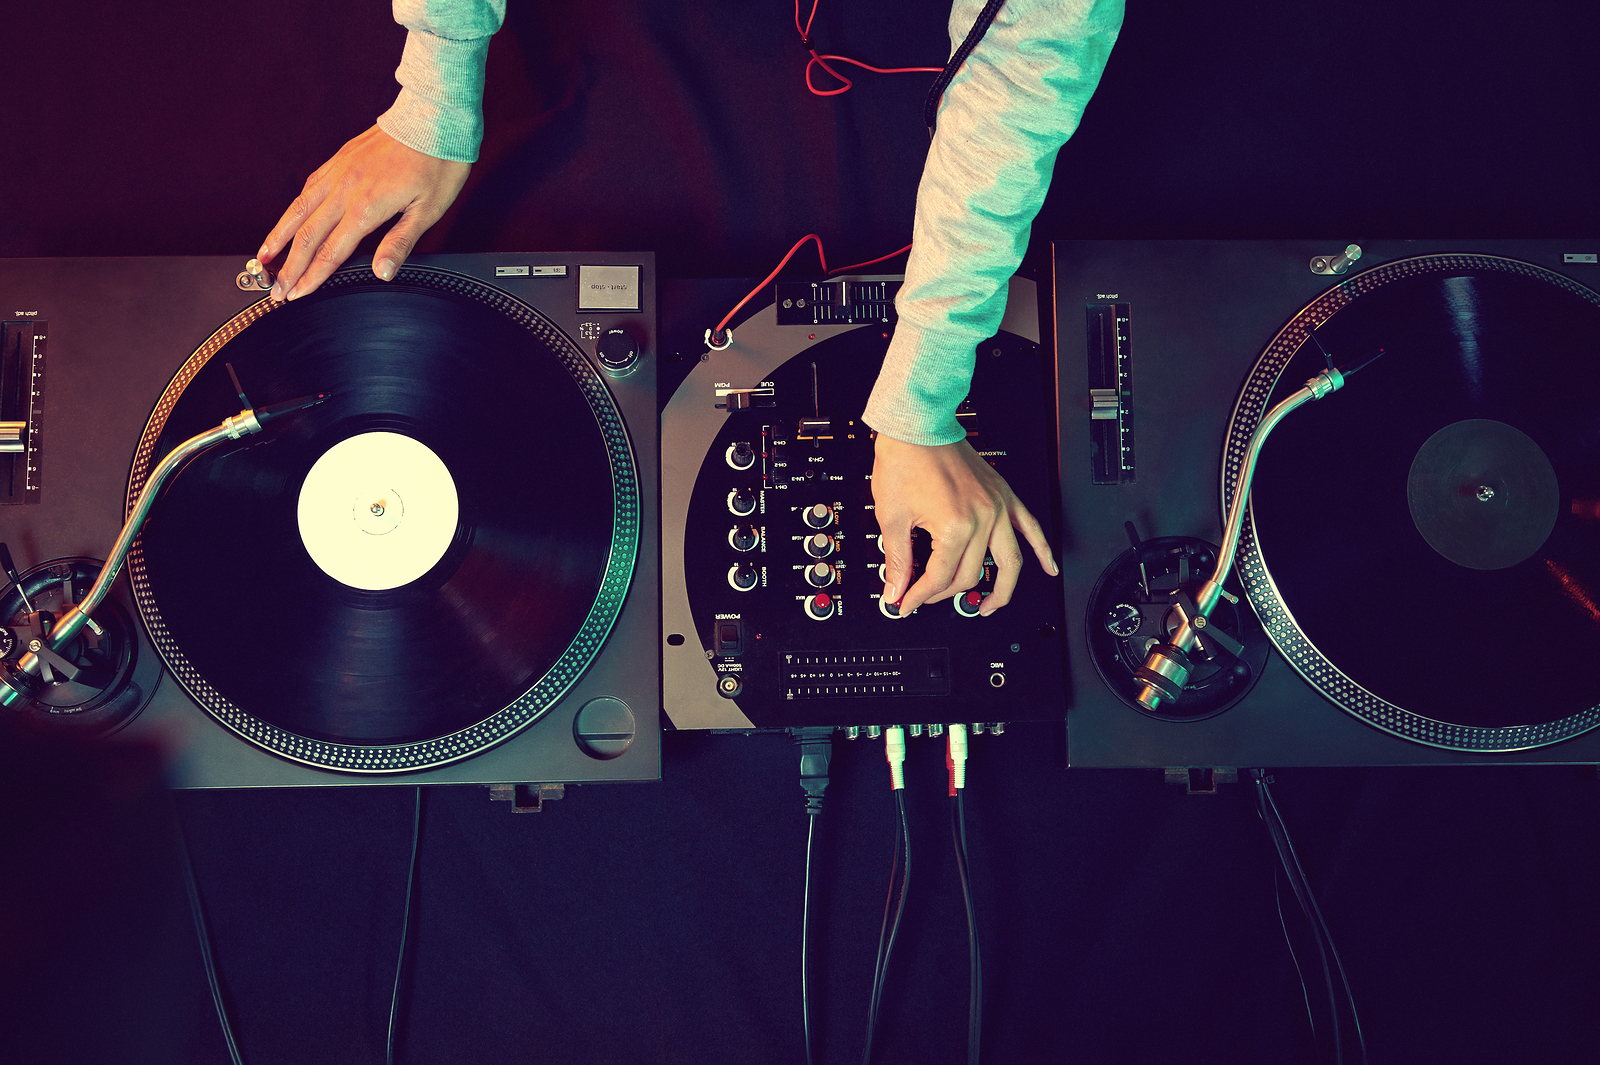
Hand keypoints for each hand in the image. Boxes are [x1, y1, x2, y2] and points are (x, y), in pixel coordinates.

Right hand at [258, 125, 470, 301]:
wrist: (433, 116)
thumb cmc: (438, 163)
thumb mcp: (428, 210)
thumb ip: (400, 243)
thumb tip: (381, 273)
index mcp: (366, 207)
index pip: (330, 252)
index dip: (310, 277)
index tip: (294, 294)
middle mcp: (345, 189)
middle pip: (307, 235)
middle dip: (288, 266)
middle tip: (275, 290)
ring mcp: (339, 171)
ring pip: (299, 209)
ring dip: (279, 236)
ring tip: (265, 256)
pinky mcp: (339, 159)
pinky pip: (309, 187)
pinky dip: (294, 208)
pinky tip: (289, 219)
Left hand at [872, 434, 1057, 615]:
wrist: (917, 426)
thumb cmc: (905, 460)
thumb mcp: (892, 517)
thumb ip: (897, 560)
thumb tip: (896, 589)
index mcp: (955, 526)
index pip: (940, 578)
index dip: (919, 595)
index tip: (905, 602)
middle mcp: (983, 518)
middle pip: (969, 575)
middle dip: (943, 592)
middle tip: (924, 596)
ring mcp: (998, 507)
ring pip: (1009, 562)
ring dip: (1001, 590)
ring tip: (990, 606)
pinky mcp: (1003, 496)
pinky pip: (1030, 527)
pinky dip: (1042, 550)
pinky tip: (1048, 568)